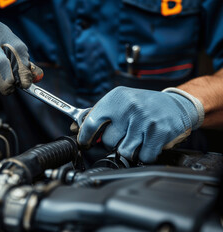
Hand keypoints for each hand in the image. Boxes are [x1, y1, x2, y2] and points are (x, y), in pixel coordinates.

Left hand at [77, 86, 203, 162]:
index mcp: (116, 98)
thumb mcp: (120, 102)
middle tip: (125, 135)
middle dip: (115, 142)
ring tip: (137, 139)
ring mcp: (145, 120)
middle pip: (109, 141)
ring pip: (125, 151)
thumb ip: (98, 115)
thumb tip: (76, 129)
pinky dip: (145, 155)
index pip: (91, 122)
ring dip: (130, 150)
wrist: (177, 104)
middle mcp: (130, 107)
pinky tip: (148, 144)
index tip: (85, 144)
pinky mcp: (159, 132)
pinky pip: (143, 156)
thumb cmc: (144, 104)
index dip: (85, 137)